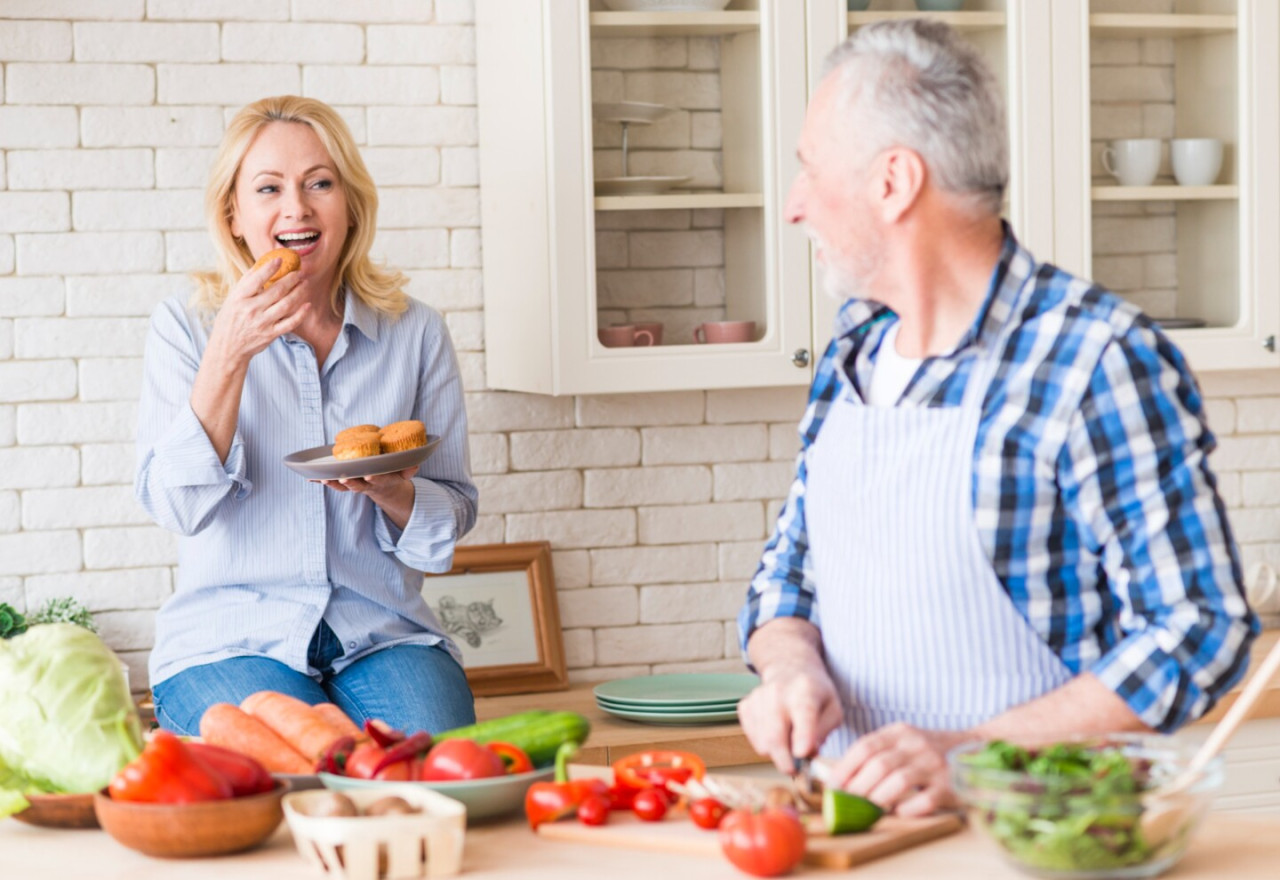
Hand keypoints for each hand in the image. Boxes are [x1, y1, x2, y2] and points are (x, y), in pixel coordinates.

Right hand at [207, 256, 308, 366]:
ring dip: (298, 292)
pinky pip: (290, 323)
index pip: (256, 280)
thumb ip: (247, 282)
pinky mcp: (271, 334)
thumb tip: (262, 263)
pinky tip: (307, 304)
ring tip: (304, 283)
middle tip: (299, 272)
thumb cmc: (231, 318)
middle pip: (276, 291)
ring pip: (286, 305)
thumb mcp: (233, 298)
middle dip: (291, 279)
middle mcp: (251, 310)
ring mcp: (262, 323)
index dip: (269, 268)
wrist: (228, 346)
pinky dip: (301, 314)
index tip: (280, 259)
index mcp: (239, 298)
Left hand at [317, 466, 417, 529]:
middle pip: (357, 486)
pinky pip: (333, 483)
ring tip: (321, 479)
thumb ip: (409, 469)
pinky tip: (310, 477)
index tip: (369, 475)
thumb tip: (414, 464)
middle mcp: (368, 485)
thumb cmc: (394, 475)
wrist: (387, 488)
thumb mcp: (405, 473)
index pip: (379, 480)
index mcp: (383, 481)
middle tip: (343, 479)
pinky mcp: (346, 483)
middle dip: (350, 483)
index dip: (374, 479)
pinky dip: (322, 480)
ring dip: (332, 483)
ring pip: (342, 486)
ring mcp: (356, 485)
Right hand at [737, 661, 843, 774]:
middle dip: (785, 760)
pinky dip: (766, 744)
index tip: (803, 754)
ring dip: (778, 752)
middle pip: (775, 735)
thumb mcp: (833, 709)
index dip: (803, 736)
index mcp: (805, 690)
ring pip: (763, 742)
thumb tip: (808, 754)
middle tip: (795, 770)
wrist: (789, 670)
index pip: (803, 713)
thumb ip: (824, 732)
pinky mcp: (745, 706)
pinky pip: (753, 739)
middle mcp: (778, 692)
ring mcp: (758, 698)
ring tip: (790, 741)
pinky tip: (776, 732)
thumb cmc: (815, 694)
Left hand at [826, 722, 968, 816]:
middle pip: (879, 765)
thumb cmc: (928, 752)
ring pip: (899, 781)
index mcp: (900, 732)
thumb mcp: (903, 742)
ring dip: (879, 798)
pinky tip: (899, 812)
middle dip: (858, 787)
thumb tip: (839, 778)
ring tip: (870, 809)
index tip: (833, 786)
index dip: (845, 767)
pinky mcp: (950, 786)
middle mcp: (917, 744)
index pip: (865, 746)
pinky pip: (925, 800)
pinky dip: (907, 809)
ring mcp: (935, 765)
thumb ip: (877, 754)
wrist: (977, 749)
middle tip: (848, 803)